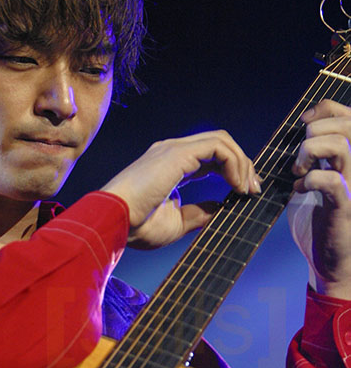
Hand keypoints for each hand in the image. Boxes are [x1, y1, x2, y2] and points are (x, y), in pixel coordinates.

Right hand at [102, 130, 259, 248]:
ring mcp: (174, 149)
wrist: (114, 221)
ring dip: (241, 163)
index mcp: (169, 166)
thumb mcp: (177, 222)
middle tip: (253, 190)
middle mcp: (172, 152)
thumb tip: (220, 208)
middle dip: (242, 165)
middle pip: (219, 144)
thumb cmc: (135, 226)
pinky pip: (218, 146)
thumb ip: (199, 213)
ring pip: (221, 140)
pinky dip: (234, 163)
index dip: (231, 172)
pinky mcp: (177, 152)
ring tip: (247, 189)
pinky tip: (236, 185)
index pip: (209, 157)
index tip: (244, 194)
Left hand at [288, 99, 350, 298]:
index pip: (349, 114)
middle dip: (313, 132)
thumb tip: (304, 125)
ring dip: (310, 152)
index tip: (303, 124)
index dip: (324, 110)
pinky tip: (299, 190)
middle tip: (300, 158)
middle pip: (346, 125)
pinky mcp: (346, 206)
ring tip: (298, 171)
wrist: (335, 260)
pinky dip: (308, 181)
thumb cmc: (325, 218)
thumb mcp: (319, 178)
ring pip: (340, 146)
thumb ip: (316, 154)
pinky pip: (329, 181)